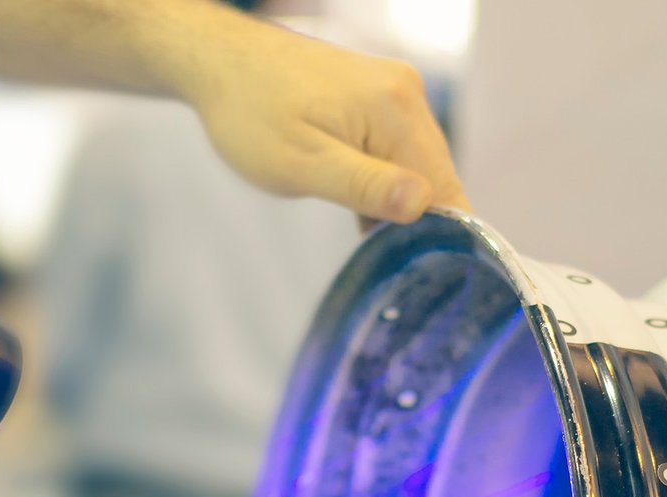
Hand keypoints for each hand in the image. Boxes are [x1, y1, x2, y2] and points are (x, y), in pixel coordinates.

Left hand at [172, 14, 471, 223]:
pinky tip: (352, 193)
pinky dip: (383, 180)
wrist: (220, 62)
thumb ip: (365, 186)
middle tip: (369, 245)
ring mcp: (395, 91)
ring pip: (418, 167)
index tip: (402, 264)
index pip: (446, 190)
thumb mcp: (301, 164)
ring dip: (393, 200)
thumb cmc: (250, 114)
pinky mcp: (380, 96)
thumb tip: (423, 204)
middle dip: (412, 219)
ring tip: (352, 215)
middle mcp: (407, 93)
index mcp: (396, 109)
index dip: (433, 234)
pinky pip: (399, 151)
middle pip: (437, 179)